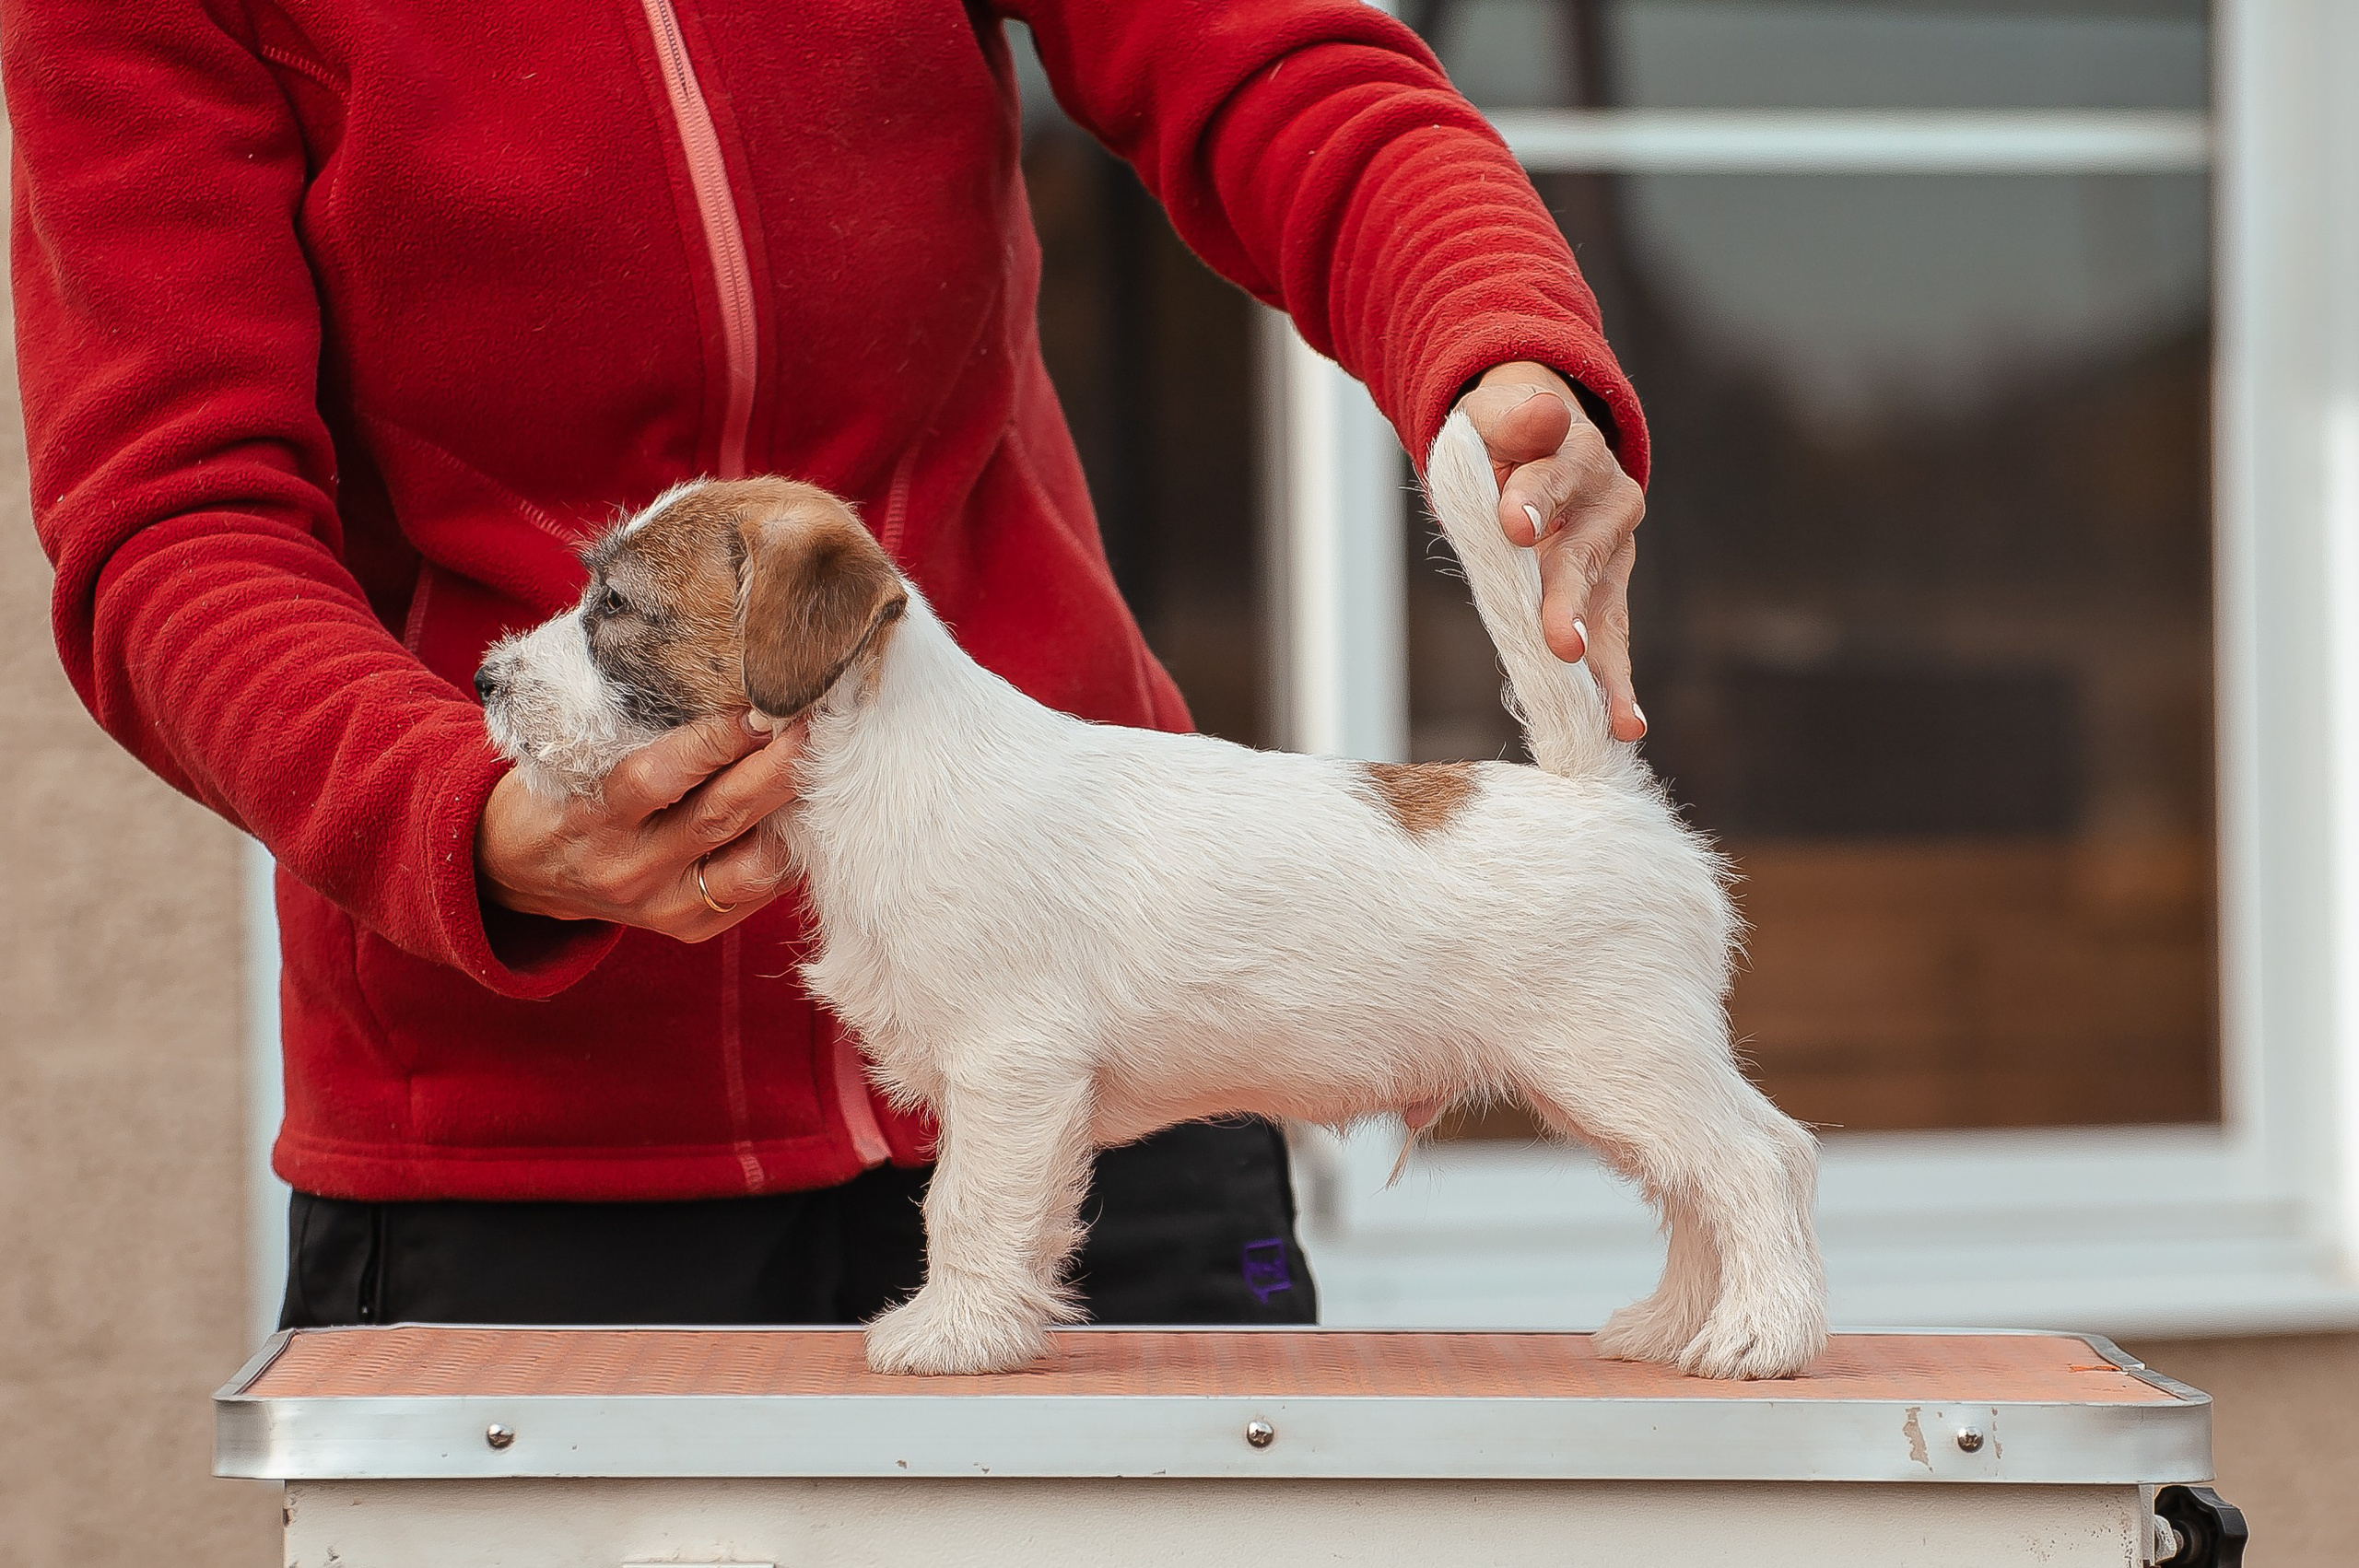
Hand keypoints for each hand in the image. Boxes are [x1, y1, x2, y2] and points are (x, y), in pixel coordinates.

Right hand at [475, 710, 808, 941]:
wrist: (522, 870)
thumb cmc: (563, 791)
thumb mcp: (578, 757)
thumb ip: (641, 732)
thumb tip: (731, 688)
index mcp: (594, 815)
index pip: (661, 776)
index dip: (717, 741)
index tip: (760, 705)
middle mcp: (629, 867)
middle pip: (719, 818)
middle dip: (776, 770)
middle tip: (814, 728)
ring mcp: (661, 906)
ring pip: (749, 865)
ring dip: (793, 817)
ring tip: (822, 773)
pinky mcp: (688, 929)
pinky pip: (755, 895)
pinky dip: (787, 855)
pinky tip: (805, 818)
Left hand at [1456, 361, 1646, 739]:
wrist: (1539, 444)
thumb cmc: (1505, 435)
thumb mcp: (1495, 413)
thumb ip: (1512, 417)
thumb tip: (1541, 412)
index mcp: (1576, 456)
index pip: (1550, 476)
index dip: (1531, 500)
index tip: (1512, 524)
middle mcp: (1607, 509)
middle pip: (1581, 558)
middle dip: (1568, 604)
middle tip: (1562, 645)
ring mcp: (1611, 558)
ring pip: (1606, 615)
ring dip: (1607, 668)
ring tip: (1616, 716)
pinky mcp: (1606, 597)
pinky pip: (1609, 643)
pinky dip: (1613, 685)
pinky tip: (1624, 727)